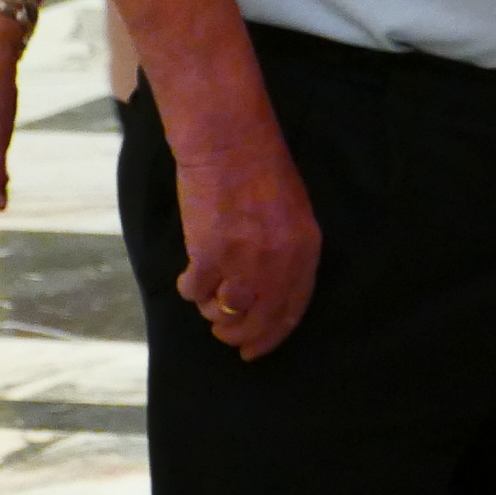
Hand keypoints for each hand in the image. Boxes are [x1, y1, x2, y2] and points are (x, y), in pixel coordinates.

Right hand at [170, 94, 321, 358]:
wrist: (230, 144)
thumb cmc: (262, 174)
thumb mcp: (294, 216)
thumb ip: (287, 256)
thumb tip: (268, 297)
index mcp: (305, 251)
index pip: (291, 311)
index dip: (272, 337)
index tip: (256, 351)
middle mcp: (279, 262)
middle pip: (258, 321)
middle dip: (238, 336)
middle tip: (225, 335)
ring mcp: (244, 260)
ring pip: (224, 312)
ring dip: (213, 312)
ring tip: (209, 295)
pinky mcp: (209, 255)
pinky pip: (194, 292)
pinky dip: (190, 287)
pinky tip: (192, 272)